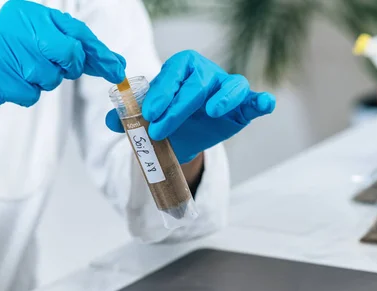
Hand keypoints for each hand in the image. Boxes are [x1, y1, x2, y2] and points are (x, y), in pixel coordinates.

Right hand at [0, 0, 125, 126]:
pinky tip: (9, 84)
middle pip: (68, 53)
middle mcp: (16, 24)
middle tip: (54, 68)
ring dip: (40, 82)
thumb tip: (113, 63)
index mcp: (28, 12)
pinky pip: (30, 93)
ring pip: (49, 76)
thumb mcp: (37, 44)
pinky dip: (24, 94)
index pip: (75, 31)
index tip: (116, 68)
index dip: (99, 52)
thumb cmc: (5, 58)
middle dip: (68, 67)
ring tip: (20, 73)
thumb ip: (72, 50)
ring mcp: (3, 48)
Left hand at [106, 50, 274, 163]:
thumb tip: (111, 120)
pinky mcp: (243, 107)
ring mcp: (226, 89)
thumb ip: (128, 118)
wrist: (184, 136)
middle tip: (159, 129)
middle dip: (178, 107)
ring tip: (212, 111)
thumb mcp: (146, 119)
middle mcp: (205, 74)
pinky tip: (265, 105)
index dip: (161, 92)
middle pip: (198, 84)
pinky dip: (262, 101)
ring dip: (224, 97)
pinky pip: (255, 100)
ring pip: (231, 85)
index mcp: (181, 68)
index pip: (173, 73)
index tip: (148, 114)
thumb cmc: (165, 119)